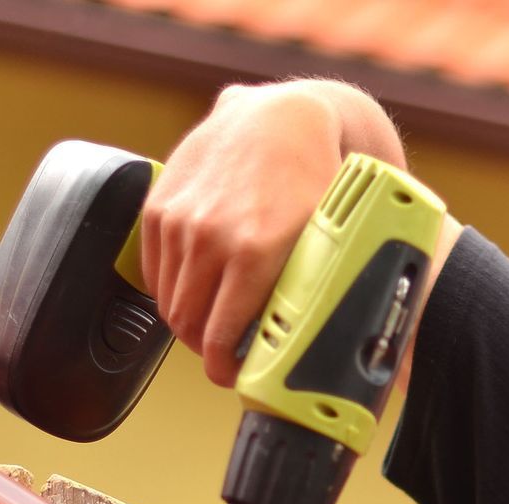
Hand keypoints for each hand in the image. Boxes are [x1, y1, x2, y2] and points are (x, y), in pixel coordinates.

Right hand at [143, 81, 404, 385]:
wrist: (280, 119)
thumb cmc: (315, 179)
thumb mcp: (331, 240)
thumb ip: (324, 293)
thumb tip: (355, 355)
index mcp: (256, 252)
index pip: (221, 338)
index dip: (227, 369)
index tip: (236, 379)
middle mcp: (211, 237)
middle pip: (189, 326)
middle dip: (206, 351)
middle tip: (225, 359)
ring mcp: (180, 221)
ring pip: (169, 302)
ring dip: (188, 323)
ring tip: (212, 327)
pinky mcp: (158, 208)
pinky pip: (154, 272)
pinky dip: (170, 291)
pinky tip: (195, 293)